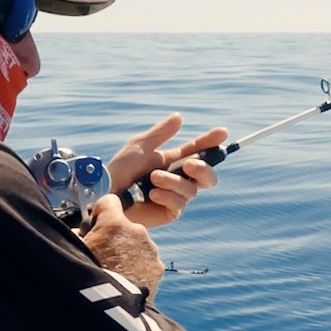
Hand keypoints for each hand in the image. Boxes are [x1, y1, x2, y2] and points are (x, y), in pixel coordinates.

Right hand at [79, 195, 163, 291]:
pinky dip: (138, 269)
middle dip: (114, 237)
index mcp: (113, 225)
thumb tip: (78, 233)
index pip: (109, 201)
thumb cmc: (86, 280)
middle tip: (102, 257)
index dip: (101, 212)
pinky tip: (126, 282)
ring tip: (114, 274)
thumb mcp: (73, 252)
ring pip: (137, 245)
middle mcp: (137, 232)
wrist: (110, 311)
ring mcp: (151, 250)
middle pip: (124, 227)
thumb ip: (76, 237)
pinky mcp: (158, 269)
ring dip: (127, 254)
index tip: (96, 224)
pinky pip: (147, 262)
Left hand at [104, 113, 227, 227]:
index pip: (198, 151)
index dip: (211, 142)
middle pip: (208, 176)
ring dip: (173, 181)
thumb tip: (179, 117)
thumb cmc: (120, 169)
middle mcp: (178, 179)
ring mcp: (175, 197)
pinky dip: (166, 196)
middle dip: (204, 169)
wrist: (108, 192)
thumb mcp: (140, 145)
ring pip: (191, 190)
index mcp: (173, 161)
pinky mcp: (170, 213)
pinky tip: (152, 194)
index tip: (222, 132)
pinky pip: (179, 204)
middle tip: (190, 164)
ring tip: (153, 178)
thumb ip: (161, 133)